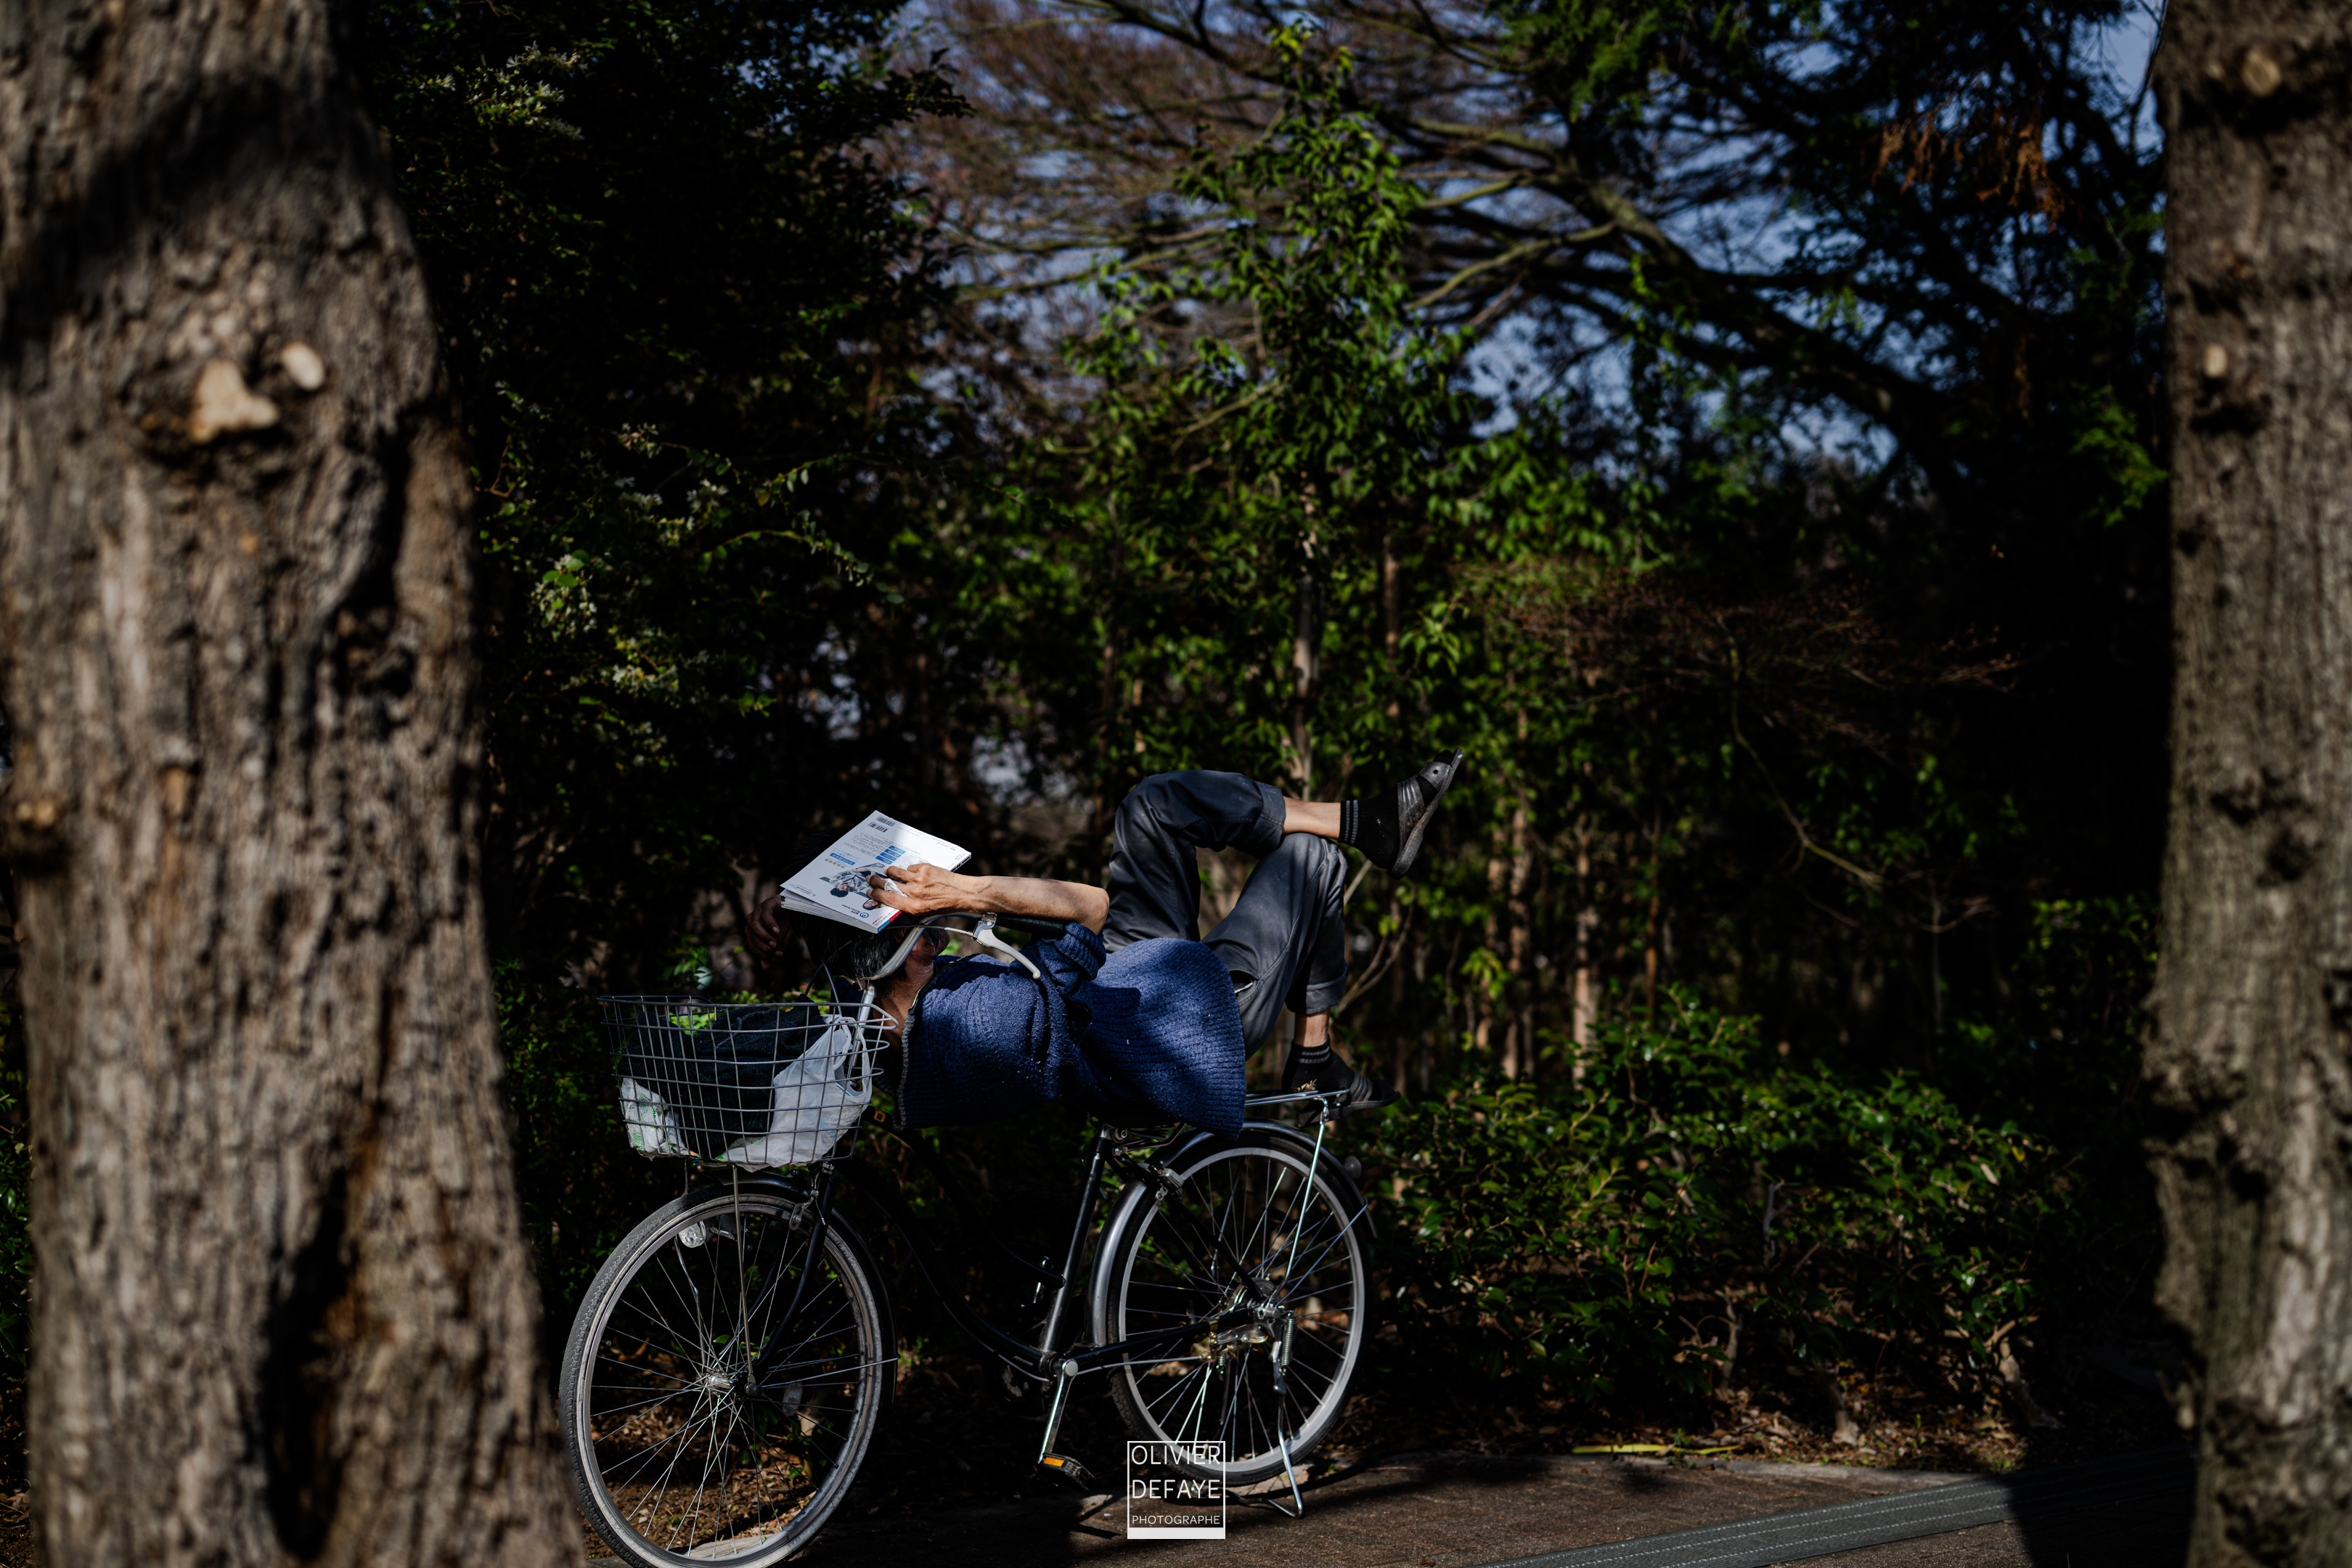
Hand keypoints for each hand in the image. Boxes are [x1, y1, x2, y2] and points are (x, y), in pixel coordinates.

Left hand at [746, 894, 791, 967]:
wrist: (789, 907)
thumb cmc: (781, 923)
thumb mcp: (777, 940)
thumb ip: (770, 952)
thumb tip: (765, 967)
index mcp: (751, 931)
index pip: (753, 946)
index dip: (763, 954)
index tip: (777, 957)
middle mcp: (751, 921)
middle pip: (753, 937)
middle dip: (765, 947)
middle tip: (777, 952)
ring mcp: (757, 912)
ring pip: (755, 926)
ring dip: (765, 937)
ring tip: (775, 943)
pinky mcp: (766, 904)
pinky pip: (765, 915)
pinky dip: (770, 924)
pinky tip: (777, 931)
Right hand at [864, 862, 982, 919]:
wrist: (963, 894)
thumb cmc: (946, 905)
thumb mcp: (925, 912)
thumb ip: (908, 905)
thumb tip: (894, 899)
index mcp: (914, 907)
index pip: (888, 899)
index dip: (876, 894)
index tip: (870, 891)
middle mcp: (915, 893)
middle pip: (888, 884)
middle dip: (877, 881)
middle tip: (871, 878)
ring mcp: (920, 879)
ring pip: (896, 872)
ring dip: (890, 872)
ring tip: (887, 872)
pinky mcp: (925, 868)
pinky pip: (910, 867)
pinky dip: (909, 870)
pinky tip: (912, 873)